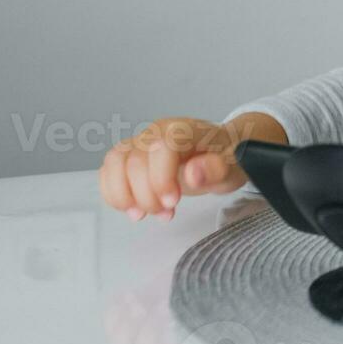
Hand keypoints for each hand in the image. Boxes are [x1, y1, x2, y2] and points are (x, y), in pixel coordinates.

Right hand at [98, 113, 284, 220]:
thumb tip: (193, 173)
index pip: (161, 146)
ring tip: (144, 214)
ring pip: (115, 163)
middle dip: (147, 195)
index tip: (172, 202)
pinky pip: (109, 170)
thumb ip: (216, 169)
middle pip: (135, 160)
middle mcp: (157, 131)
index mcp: (184, 129)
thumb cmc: (226, 158)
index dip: (161, 177)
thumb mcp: (233, 167)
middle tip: (166, 212)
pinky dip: (114, 193)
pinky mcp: (130, 156)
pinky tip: (133, 207)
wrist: (221, 152)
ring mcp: (141, 142)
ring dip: (125, 195)